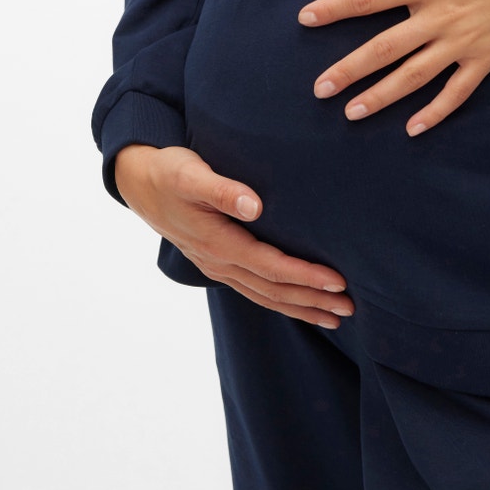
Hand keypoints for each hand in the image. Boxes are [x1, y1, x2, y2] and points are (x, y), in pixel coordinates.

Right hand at [113, 144, 353, 326]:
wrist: (139, 182)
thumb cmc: (170, 172)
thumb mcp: (190, 173)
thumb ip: (221, 189)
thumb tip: (254, 205)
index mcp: (217, 242)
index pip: (270, 267)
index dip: (305, 277)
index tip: (337, 282)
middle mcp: (219, 262)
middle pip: (272, 290)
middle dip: (312, 301)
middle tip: (350, 308)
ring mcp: (217, 266)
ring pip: (264, 296)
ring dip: (300, 307)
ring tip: (334, 317)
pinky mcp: (218, 263)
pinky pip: (254, 290)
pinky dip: (280, 301)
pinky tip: (300, 305)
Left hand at [298, 0, 489, 135]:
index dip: (334, 8)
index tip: (306, 18)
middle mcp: (439, 18)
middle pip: (383, 50)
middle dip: (348, 70)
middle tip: (319, 90)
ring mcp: (462, 43)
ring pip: (413, 77)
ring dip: (380, 96)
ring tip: (351, 113)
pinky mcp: (487, 58)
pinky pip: (457, 92)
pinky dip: (435, 112)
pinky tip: (413, 129)